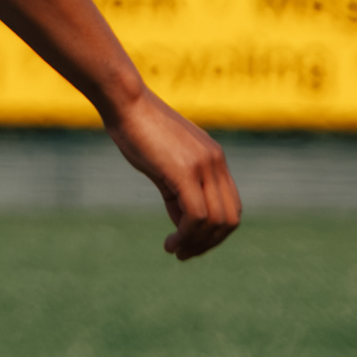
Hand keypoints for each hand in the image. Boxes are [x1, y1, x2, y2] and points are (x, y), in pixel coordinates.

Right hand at [107, 86, 240, 258]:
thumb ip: (177, 191)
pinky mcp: (184, 171)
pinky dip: (186, 236)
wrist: (125, 102)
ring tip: (174, 251)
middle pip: (231, 218)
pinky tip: (170, 243)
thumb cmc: (136, 129)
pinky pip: (197, 215)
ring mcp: (203, 166)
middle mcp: (216, 163)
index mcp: (215, 160)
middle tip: (185, 254)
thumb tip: (184, 222)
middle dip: (210, 243)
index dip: (216, 231)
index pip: (231, 206)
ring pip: (216, 221)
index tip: (190, 242)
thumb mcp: (162, 164)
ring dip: (197, 244)